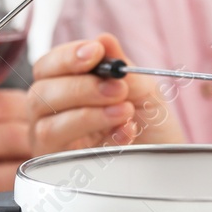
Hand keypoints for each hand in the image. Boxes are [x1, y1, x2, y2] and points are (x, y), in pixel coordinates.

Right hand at [28, 33, 184, 154]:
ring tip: (124, 112)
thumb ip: (122, 67)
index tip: (95, 53)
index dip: (67, 57)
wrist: (170, 166)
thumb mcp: (144, 91)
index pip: (48, 67)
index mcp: (66, 88)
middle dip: (80, 88)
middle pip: (40, 95)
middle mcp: (53, 116)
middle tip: (117, 89)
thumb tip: (104, 39)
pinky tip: (125, 134)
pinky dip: (99, 141)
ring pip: (49, 126)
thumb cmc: (152, 128)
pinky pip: (67, 155)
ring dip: (88, 116)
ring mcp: (55, 145)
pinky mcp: (63, 172)